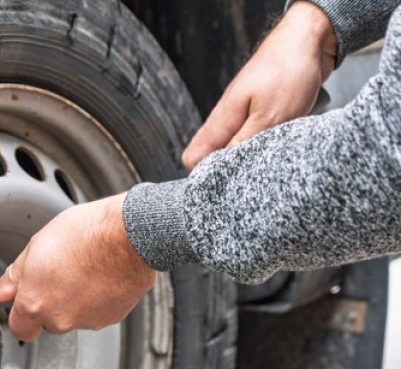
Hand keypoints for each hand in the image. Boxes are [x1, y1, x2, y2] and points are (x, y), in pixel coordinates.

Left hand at [0, 193, 155, 341]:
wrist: (129, 234)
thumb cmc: (86, 234)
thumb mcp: (36, 246)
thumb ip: (13, 276)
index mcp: (36, 303)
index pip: (19, 328)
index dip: (21, 313)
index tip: (24, 298)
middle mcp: (61, 319)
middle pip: (48, 320)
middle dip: (50, 300)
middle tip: (58, 271)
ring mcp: (88, 321)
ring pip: (74, 315)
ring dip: (75, 298)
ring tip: (83, 267)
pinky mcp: (112, 317)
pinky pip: (97, 312)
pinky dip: (96, 298)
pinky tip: (100, 274)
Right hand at [181, 0, 337, 169]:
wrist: (310, 40)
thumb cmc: (287, 70)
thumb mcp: (268, 116)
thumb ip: (243, 145)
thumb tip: (220, 170)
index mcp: (222, 120)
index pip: (194, 157)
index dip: (202, 177)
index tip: (219, 191)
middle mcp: (230, 120)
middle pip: (217, 157)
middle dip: (231, 172)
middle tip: (250, 183)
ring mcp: (246, 116)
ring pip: (241, 149)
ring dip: (255, 159)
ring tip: (270, 166)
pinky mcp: (264, 114)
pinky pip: (260, 138)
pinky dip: (271, 145)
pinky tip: (283, 148)